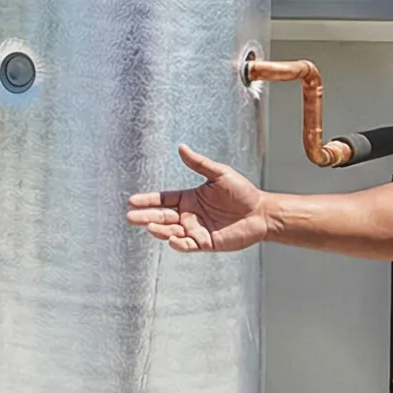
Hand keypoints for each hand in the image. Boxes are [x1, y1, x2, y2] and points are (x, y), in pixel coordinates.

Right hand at [126, 145, 275, 252]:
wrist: (261, 213)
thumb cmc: (243, 192)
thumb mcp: (220, 174)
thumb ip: (199, 164)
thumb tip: (181, 147)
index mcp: (189, 198)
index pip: (163, 200)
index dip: (148, 200)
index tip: (132, 201)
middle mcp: (189, 215)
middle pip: (162, 217)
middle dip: (145, 217)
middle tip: (130, 217)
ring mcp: (195, 230)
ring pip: (171, 232)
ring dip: (160, 230)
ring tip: (150, 227)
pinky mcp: (205, 243)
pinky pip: (187, 245)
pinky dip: (178, 244)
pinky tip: (172, 239)